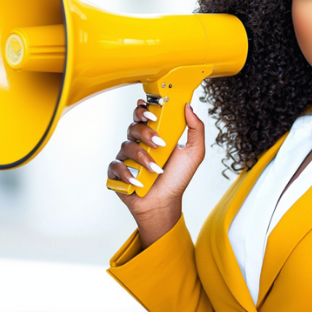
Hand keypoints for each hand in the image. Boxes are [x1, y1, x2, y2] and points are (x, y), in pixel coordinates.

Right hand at [107, 100, 205, 246]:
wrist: (165, 203)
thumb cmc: (177, 179)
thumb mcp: (193, 153)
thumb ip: (196, 129)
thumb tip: (189, 107)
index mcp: (154, 135)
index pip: (144, 115)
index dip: (144, 109)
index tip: (153, 112)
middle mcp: (138, 143)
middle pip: (134, 127)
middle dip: (145, 132)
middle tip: (159, 142)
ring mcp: (127, 158)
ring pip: (126, 146)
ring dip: (142, 157)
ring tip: (156, 169)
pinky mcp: (117, 172)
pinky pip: (115, 165)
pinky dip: (126, 173)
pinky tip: (138, 181)